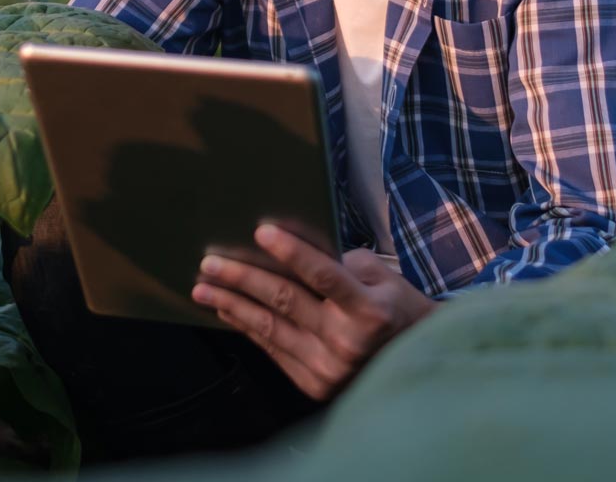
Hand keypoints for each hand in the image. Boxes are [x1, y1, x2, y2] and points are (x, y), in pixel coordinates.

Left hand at [191, 224, 436, 400]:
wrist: (412, 359)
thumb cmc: (394, 307)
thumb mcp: (378, 275)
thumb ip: (337, 262)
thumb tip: (289, 247)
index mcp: (368, 310)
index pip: (323, 275)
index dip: (291, 252)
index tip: (261, 230)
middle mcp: (347, 342)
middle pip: (284, 301)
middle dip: (242, 278)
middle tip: (209, 262)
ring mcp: (329, 368)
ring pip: (269, 327)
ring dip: (232, 304)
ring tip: (203, 287)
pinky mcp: (314, 384)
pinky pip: (272, 348)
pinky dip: (247, 327)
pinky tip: (228, 309)